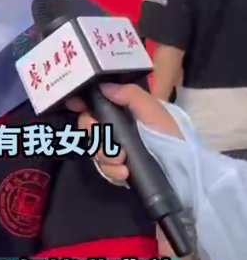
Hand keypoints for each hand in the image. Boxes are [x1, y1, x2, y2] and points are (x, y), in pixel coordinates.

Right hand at [66, 82, 183, 183]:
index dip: (82, 102)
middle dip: (93, 133)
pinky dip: (112, 171)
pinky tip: (125, 173)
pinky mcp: (119, 171)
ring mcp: (117, 151)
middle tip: (106, 140)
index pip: (96, 103)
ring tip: (122, 161)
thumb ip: (130, 95)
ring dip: (104, 155)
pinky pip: (104, 170)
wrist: (186, 173)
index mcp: (125, 111)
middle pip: (88, 126)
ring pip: (93, 149)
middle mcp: (118, 129)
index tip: (74, 104)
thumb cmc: (171, 136)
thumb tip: (103, 86)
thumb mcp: (154, 110)